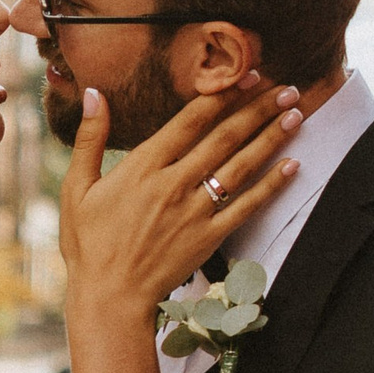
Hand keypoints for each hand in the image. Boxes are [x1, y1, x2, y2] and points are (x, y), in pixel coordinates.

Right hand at [58, 79, 302, 316]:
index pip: (190, 121)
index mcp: (143, 167)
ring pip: (240, 167)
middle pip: (224, 138)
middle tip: (285, 86)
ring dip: (271, 138)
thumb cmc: (89, 243)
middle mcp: (174, 184)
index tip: (244, 75)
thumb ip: (89, 138)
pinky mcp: (210, 238)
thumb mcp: (77, 188)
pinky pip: (247, 207)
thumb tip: (95, 94)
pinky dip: (272, 186)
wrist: (109, 297)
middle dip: (257, 108)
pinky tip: (292, 165)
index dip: (220, 95)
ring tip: (295, 113)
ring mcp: (195, 212)